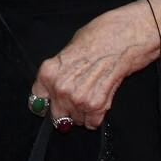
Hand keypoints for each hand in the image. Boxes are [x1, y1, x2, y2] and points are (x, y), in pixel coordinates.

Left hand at [31, 2, 160, 130]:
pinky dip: (95, 118)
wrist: (122, 38)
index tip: (52, 103)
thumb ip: (58, 72)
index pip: (38, 99)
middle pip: (57, 113)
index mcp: (48, 72)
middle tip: (75, 100)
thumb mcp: (67, 51)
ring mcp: (77, 98)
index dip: (47, 102)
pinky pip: (92, 122)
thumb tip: (54, 87)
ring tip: (91, 96)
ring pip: (75, 119)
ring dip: (82, 113)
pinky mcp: (97, 105)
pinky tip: (99, 103)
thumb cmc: (97, 39)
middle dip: (66, 109)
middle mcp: (60, 88)